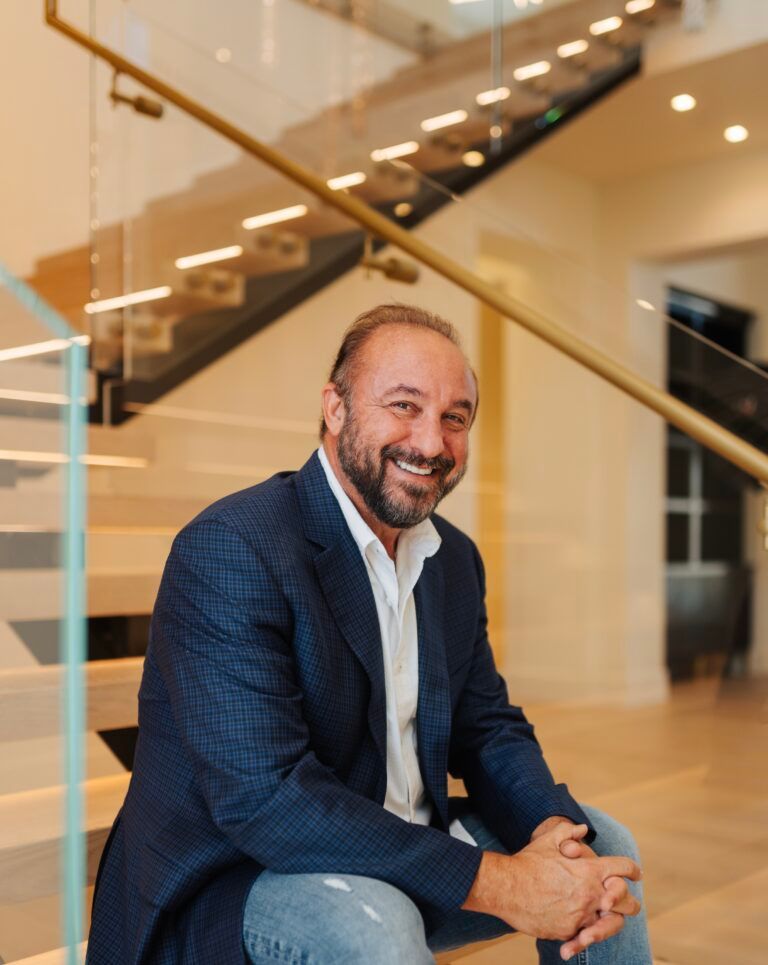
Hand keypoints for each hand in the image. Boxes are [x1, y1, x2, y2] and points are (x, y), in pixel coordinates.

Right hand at [462, 822, 641, 944]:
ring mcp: (581, 915)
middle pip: (627, 902)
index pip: (623, 868)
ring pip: (610, 924)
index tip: (636, 873)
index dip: (632, 869)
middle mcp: (590, 894)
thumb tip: (583, 829)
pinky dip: (585, 933)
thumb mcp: (548, 840)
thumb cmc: (527, 862)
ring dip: (610, 919)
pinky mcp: (569, 931)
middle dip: (629, 900)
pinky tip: (582, 933)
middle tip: (627, 900)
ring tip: (606, 917)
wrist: (506, 887)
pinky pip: (585, 935)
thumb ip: (569, 832)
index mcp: (589, 870)